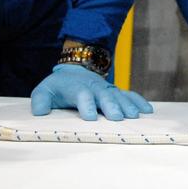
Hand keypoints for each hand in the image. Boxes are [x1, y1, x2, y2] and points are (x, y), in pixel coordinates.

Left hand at [30, 65, 152, 121]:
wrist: (75, 71)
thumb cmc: (58, 87)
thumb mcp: (44, 91)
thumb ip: (40, 101)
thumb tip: (39, 112)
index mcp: (77, 88)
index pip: (82, 96)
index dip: (86, 105)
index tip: (90, 117)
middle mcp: (95, 88)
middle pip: (104, 96)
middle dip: (111, 106)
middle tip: (117, 118)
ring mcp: (107, 89)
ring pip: (119, 96)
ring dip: (127, 105)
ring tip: (134, 116)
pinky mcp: (116, 91)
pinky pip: (130, 95)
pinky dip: (139, 101)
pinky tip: (148, 110)